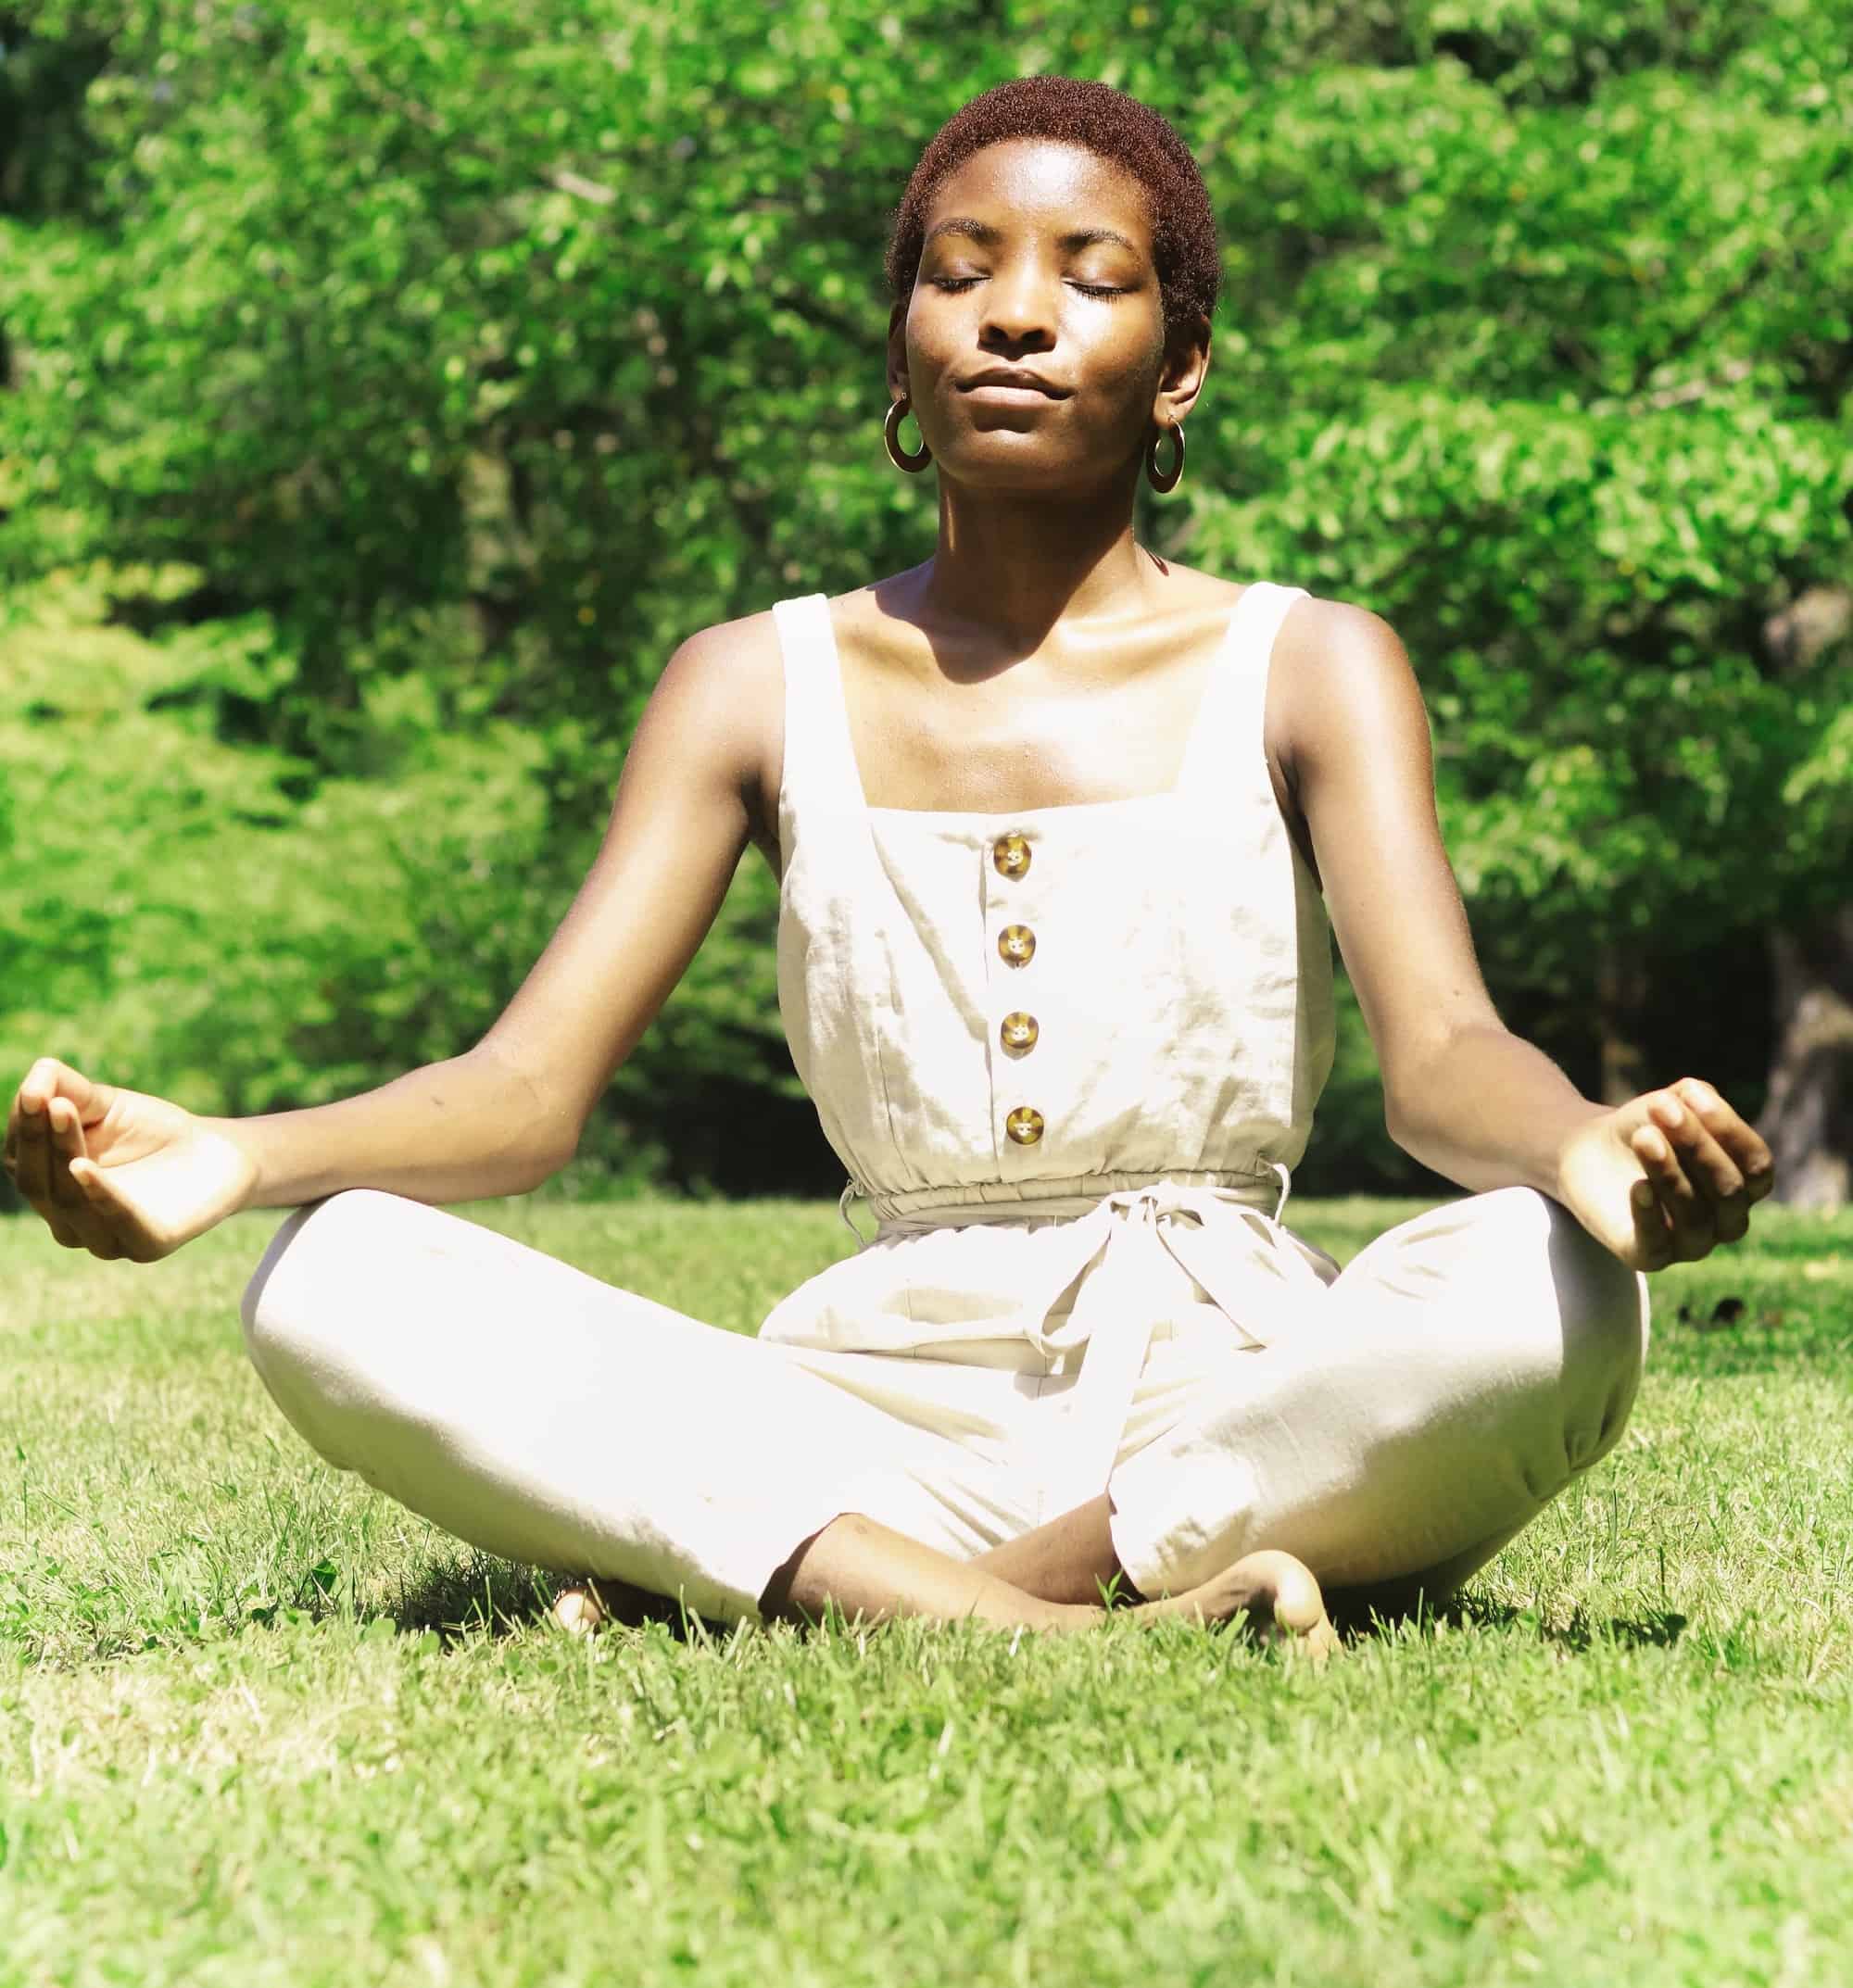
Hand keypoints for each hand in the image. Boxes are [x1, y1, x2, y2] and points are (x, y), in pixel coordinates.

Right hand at [3, 1058, 256, 1261]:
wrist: (219, 1154)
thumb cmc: (152, 1131)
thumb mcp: (104, 1103)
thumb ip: (66, 1088)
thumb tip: (34, 1080)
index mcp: (49, 1189)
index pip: (22, 1161)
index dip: (25, 1128)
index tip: (35, 1092)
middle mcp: (68, 1222)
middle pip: (39, 1184)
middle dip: (41, 1139)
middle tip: (49, 1100)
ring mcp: (106, 1240)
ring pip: (70, 1205)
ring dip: (64, 1156)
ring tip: (65, 1112)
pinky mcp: (148, 1246)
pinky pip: (119, 1224)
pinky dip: (100, 1195)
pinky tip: (84, 1167)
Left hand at [1554, 1077, 1774, 1272]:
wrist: (1588, 1153)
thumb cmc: (1645, 1129)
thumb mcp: (1672, 1104)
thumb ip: (1694, 1096)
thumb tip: (1695, 1096)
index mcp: (1744, 1185)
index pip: (1757, 1166)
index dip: (1729, 1130)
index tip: (1688, 1094)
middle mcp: (1726, 1220)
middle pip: (1729, 1190)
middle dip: (1696, 1146)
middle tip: (1659, 1109)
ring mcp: (1691, 1243)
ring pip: (1696, 1216)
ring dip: (1670, 1172)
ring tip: (1643, 1137)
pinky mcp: (1649, 1256)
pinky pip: (1657, 1245)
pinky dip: (1649, 1215)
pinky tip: (1638, 1187)